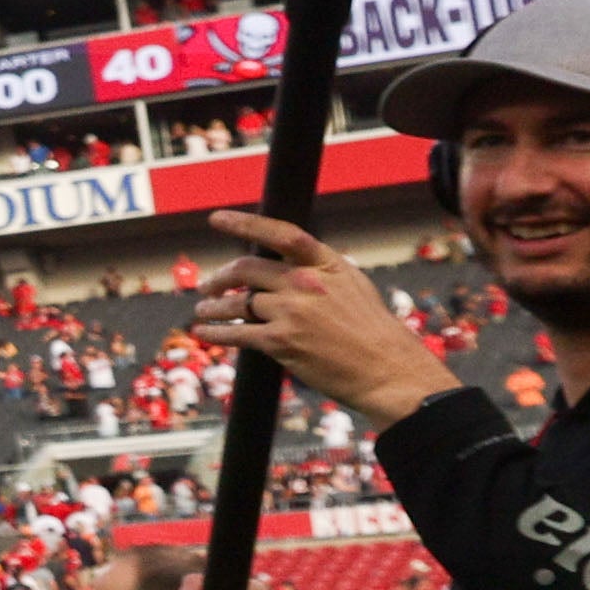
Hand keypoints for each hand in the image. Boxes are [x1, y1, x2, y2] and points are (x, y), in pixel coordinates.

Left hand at [188, 216, 458, 428]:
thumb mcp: (353, 286)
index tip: (217, 219)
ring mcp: (292, 311)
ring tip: (203, 310)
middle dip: (221, 276)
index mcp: (326, 263)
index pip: (280, 233)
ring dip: (214, 306)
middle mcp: (306, 282)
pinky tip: (204, 332)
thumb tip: (287, 264)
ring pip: (238, 302)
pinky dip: (215, 332)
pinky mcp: (281, 342)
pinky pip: (237, 332)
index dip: (245, 223)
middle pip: (247, 269)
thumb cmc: (373, 331)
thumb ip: (320, 271)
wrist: (387, 371)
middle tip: (208, 284)